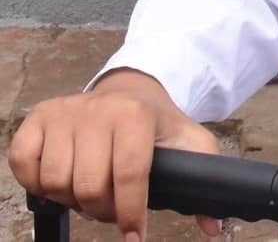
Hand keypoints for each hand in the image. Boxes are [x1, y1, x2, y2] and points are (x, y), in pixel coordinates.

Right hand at [7, 69, 221, 241]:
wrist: (130, 90)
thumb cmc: (156, 124)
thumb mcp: (188, 141)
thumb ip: (203, 178)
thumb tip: (213, 227)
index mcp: (135, 114)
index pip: (128, 175)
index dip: (131, 213)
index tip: (135, 236)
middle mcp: (97, 110)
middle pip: (89, 187)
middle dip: (102, 210)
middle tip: (112, 207)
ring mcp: (63, 113)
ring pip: (56, 182)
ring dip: (71, 199)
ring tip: (90, 189)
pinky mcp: (36, 120)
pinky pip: (25, 167)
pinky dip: (38, 184)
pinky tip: (61, 178)